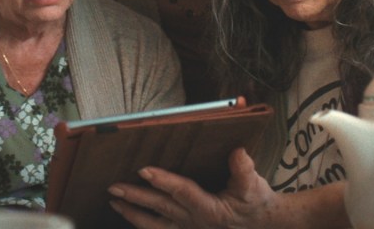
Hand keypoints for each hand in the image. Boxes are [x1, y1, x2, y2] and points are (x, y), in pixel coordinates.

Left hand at [107, 148, 278, 228]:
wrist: (260, 223)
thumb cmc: (254, 201)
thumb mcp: (253, 185)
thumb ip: (244, 169)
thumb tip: (238, 152)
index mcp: (210, 208)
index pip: (182, 191)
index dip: (163, 181)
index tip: (144, 170)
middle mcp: (194, 221)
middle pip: (160, 207)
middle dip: (136, 197)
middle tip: (114, 187)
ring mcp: (187, 228)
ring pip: (155, 224)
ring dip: (132, 213)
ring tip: (114, 202)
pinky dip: (142, 224)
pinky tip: (127, 215)